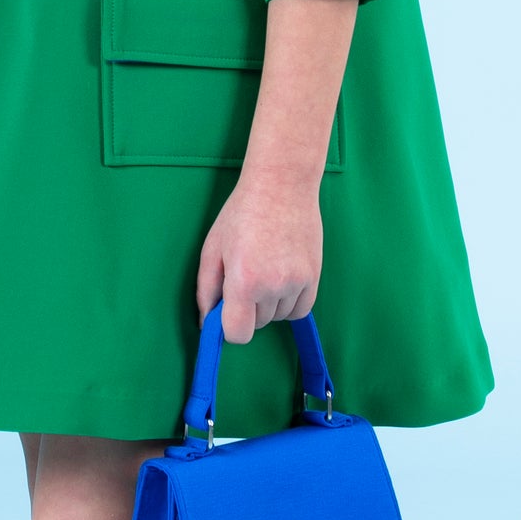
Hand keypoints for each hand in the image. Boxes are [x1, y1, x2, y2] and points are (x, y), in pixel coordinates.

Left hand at [196, 168, 322, 344]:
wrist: (282, 185)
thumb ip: (206, 291)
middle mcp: (273, 286)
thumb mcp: (212, 249)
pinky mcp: (314, 276)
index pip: (239, 334)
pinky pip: (301, 309)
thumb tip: (206, 324)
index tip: (227, 312)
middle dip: (248, 309)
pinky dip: (289, 302)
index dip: (229, 328)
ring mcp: (297, 282)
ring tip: (265, 270)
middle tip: (245, 276)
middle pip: (258, 324)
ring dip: (269, 304)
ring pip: (279, 317)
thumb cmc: (242, 214)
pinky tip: (280, 279)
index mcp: (243, 281)